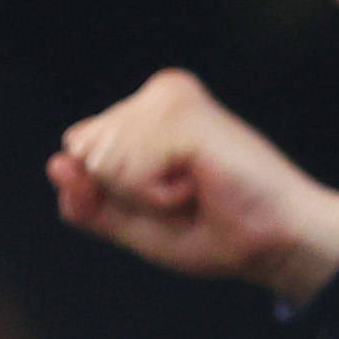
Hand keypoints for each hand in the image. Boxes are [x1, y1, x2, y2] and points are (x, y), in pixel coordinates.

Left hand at [48, 70, 338, 305]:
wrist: (280, 244)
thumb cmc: (223, 234)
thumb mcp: (140, 227)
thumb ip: (91, 203)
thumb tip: (57, 166)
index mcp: (146, 112)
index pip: (79, 149)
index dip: (114, 194)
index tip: (172, 198)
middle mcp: (156, 94)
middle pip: (85, 152)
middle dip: (128, 194)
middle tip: (189, 196)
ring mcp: (170, 96)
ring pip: (104, 159)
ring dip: (147, 195)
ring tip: (198, 188)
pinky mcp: (182, 112)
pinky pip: (129, 168)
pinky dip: (159, 194)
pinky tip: (201, 183)